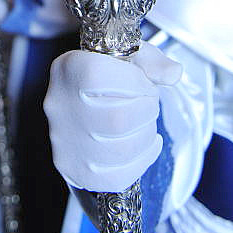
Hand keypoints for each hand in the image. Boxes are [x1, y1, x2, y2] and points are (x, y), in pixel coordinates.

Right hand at [43, 42, 181, 192]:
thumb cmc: (107, 75)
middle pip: (117, 119)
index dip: (135, 82)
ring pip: (120, 149)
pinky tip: (146, 143)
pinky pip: (116, 177)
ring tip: (146, 121)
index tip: (145, 83)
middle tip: (149, 103)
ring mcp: (65, 141)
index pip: (98, 76)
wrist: (79, 100)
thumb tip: (173, 73)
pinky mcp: (75, 169)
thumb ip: (151, 61)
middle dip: (147, 111)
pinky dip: (142, 160)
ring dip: (147, 134)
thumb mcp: (128, 55)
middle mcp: (60, 106)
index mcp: (69, 70)